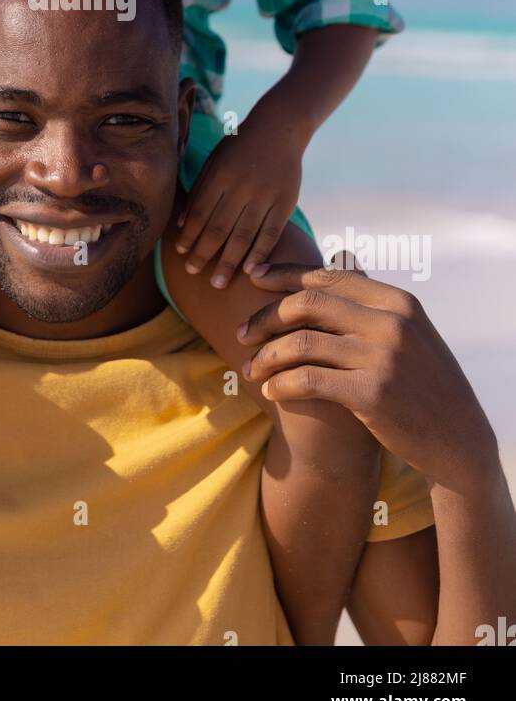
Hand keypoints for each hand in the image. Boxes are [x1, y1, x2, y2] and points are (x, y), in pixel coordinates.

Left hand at [176, 117, 303, 287]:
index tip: (179, 252)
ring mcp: (265, 195)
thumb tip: (182, 225)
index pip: (199, 212)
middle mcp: (241, 186)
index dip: (188, 235)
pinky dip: (259, 254)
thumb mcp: (214, 161)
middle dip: (203, 254)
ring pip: (243, 236)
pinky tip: (249, 271)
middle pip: (218, 228)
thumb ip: (199, 191)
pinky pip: (271, 233)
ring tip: (217, 283)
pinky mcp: (285, 202)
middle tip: (192, 273)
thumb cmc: (239, 147)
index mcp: (220, 175)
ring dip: (228, 262)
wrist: (279, 128)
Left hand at [237, 263, 498, 494]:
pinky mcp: (372, 394)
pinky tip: (270, 392)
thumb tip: (333, 262)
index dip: (283, 275)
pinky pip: (308, 380)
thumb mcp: (409, 332)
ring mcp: (382, 357)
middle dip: (266, 316)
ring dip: (266, 355)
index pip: (327, 276)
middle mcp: (391, 322)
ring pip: (301, 343)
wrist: (458, 438)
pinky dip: (281, 384)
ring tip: (250, 368)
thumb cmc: (425, 382)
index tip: (253, 277)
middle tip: (242, 333)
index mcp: (397, 300)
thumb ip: (371, 303)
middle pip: (307, 304)